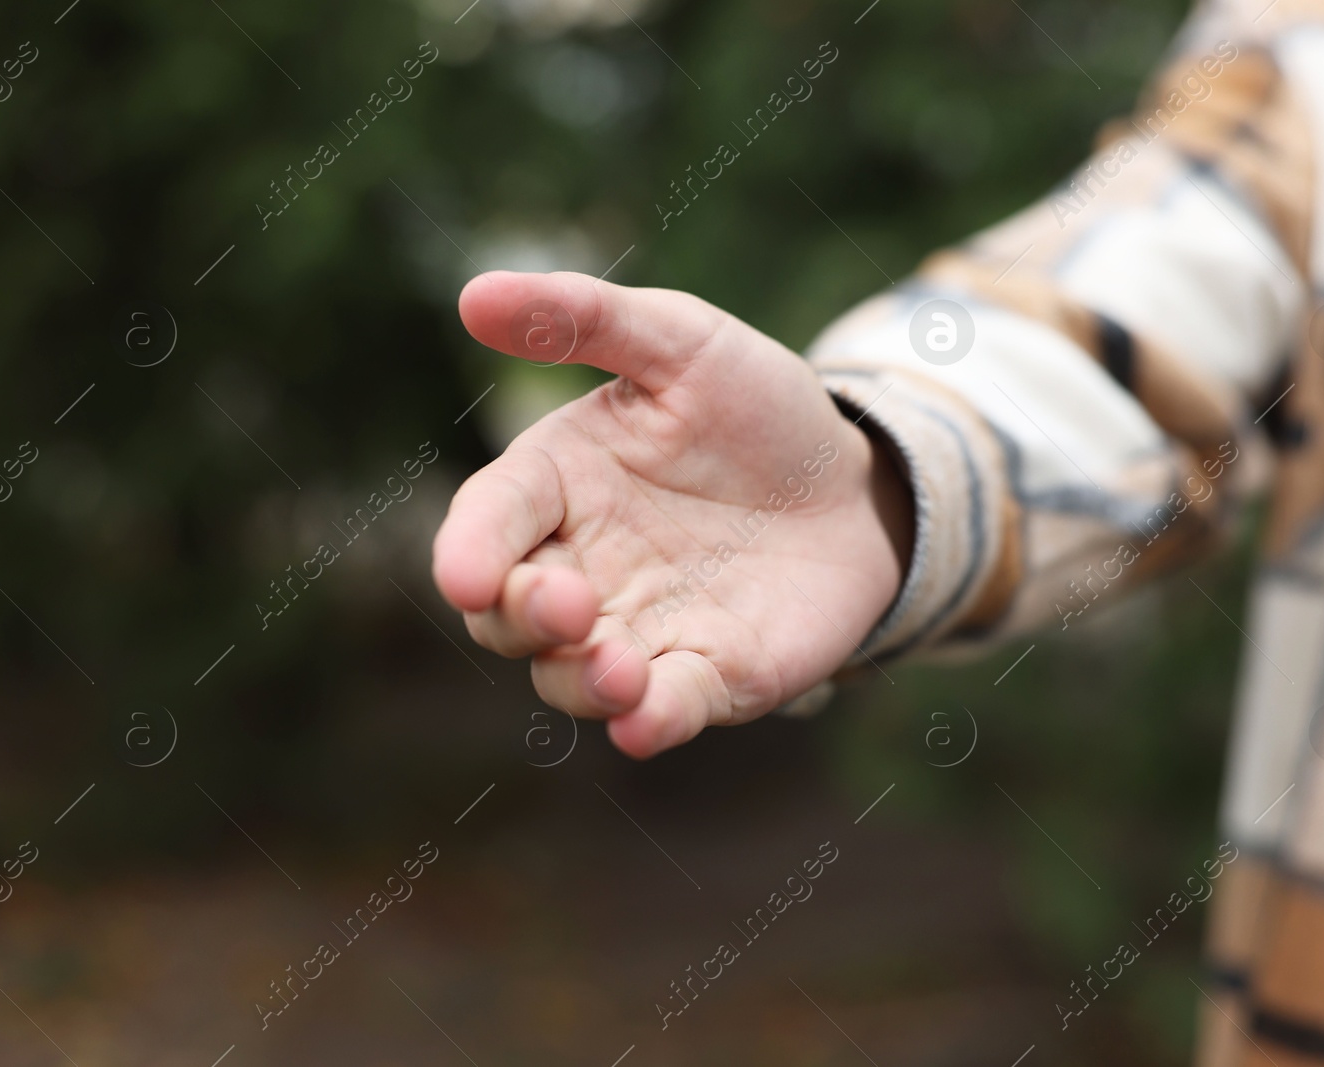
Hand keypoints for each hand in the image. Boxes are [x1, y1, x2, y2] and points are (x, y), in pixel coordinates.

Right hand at [432, 271, 911, 758]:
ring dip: (581, 682)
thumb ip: (586, 320)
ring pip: (569, 678)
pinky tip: (646, 721)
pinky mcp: (706, 677)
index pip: (487, 521)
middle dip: (523, 618)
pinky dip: (647, 725)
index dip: (467, 550)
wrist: (856, 481)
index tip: (467, 574)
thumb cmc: (755, 408)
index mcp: (558, 483)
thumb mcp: (681, 342)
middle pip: (508, 614)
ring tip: (623, 669)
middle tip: (574, 605)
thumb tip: (473, 295)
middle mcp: (581, 565)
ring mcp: (640, 630)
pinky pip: (662, 714)